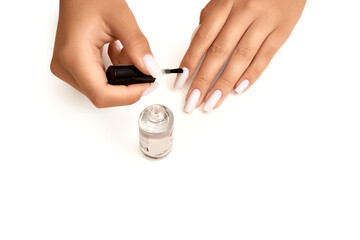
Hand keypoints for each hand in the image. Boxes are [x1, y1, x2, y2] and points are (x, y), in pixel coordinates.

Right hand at [51, 0, 161, 107]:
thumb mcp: (121, 18)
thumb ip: (138, 46)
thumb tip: (150, 70)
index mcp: (74, 56)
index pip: (102, 94)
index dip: (128, 95)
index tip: (147, 85)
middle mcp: (66, 67)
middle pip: (102, 95)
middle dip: (128, 85)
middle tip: (144, 68)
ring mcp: (67, 69)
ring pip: (102, 90)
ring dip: (122, 77)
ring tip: (127, 52)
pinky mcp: (72, 67)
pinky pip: (98, 81)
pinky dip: (115, 72)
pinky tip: (118, 52)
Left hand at [174, 0, 306, 112]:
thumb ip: (211, 18)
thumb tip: (198, 46)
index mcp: (225, 2)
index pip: (203, 38)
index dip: (190, 63)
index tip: (181, 83)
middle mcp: (244, 11)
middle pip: (219, 52)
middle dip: (203, 81)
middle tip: (193, 101)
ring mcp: (264, 21)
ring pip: (241, 58)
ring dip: (224, 84)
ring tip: (212, 102)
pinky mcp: (282, 30)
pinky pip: (264, 57)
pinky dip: (251, 75)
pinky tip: (238, 89)